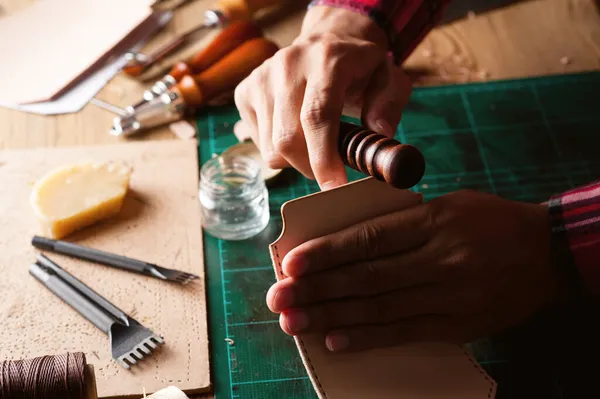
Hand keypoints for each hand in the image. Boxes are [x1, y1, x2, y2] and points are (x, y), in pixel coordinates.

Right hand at [234, 6, 411, 189]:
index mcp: (328, 59)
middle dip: (310, 167)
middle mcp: (289, 65)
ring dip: (295, 161)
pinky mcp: (245, 91)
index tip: (334, 187)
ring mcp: (262, 77)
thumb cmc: (361, 67)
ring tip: (315, 144)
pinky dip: (279, 151)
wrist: (329, 37)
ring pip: (271, 147)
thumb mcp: (391, 79)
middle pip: (288, 139)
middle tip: (331, 168)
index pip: (317, 115)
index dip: (323, 158)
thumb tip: (379, 135)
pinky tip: (296, 132)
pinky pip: (259, 143)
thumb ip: (389, 106)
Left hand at [266, 190, 568, 351]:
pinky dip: (368, 338)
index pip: (369, 239)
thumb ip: (400, 220)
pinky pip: (406, 333)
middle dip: (316, 290)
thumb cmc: (488, 221)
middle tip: (278, 299)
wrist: (545, 254)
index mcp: (432, 222)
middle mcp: (438, 260)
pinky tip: (335, 340)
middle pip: (366, 278)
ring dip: (332, 317)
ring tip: (295, 323)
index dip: (326, 253)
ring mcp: (449, 296)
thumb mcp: (447, 205)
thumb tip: (346, 239)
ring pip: (380, 309)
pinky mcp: (458, 324)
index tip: (290, 264)